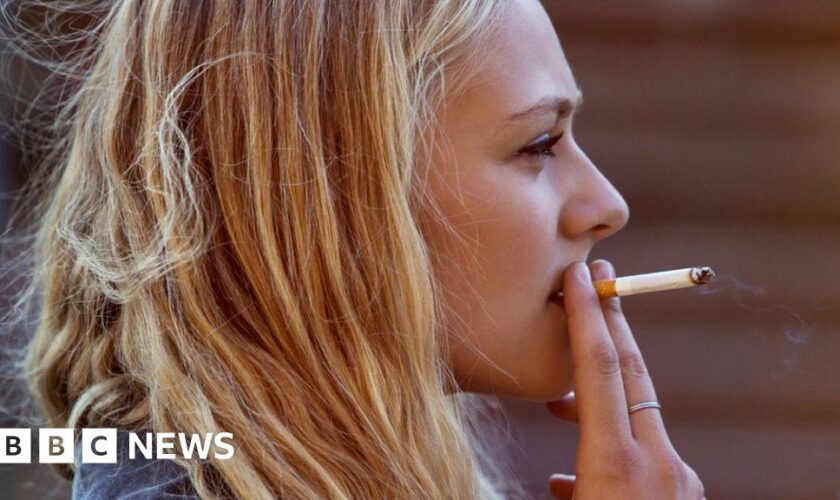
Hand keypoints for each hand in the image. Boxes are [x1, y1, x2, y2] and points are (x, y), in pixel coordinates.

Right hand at [544, 260, 705, 499]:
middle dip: (611, 319)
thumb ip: (566, 486)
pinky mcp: (687, 495)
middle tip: (600, 276)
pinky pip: (648, 454)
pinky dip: (618, 444)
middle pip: (632, 372)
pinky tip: (582, 471)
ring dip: (605, 388)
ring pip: (640, 412)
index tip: (580, 275)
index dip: (588, 316)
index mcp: (616, 465)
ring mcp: (679, 477)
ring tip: (563, 396)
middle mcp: (657, 463)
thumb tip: (557, 482)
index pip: (600, 370)